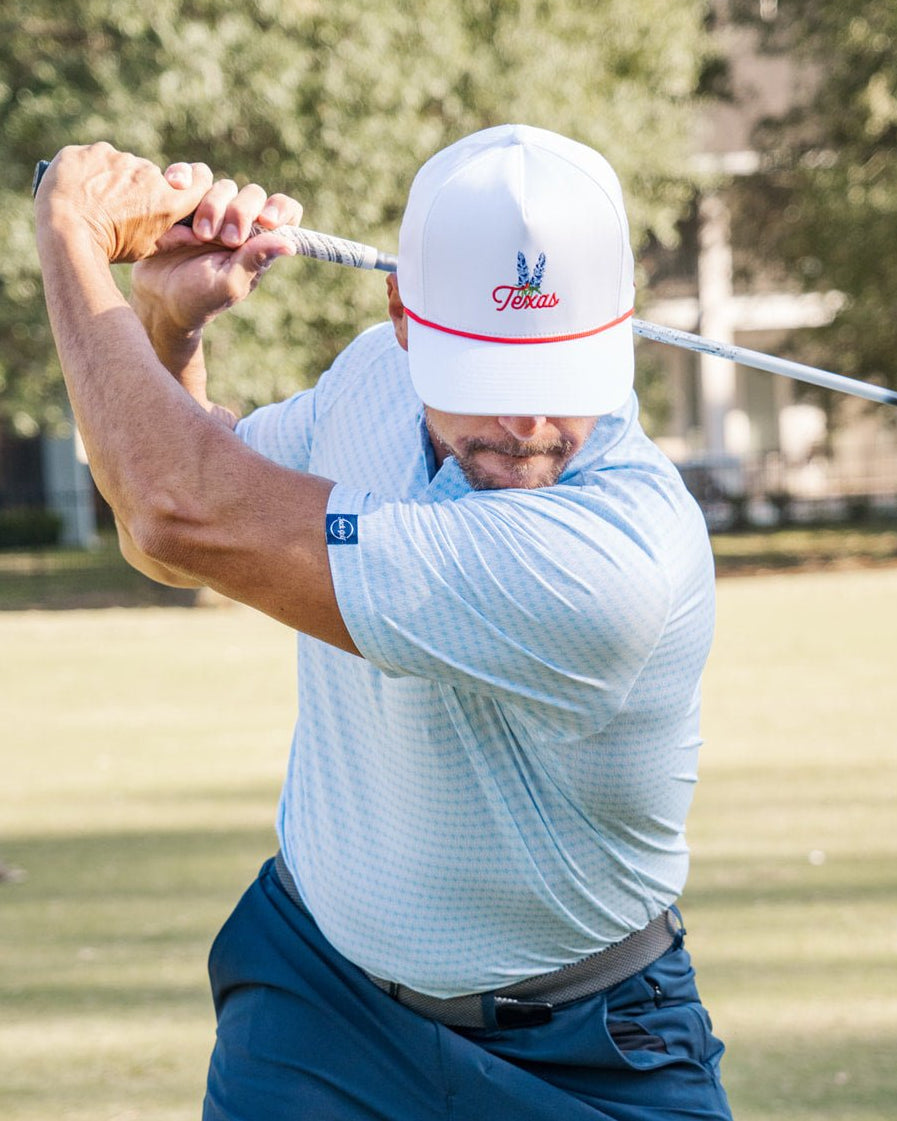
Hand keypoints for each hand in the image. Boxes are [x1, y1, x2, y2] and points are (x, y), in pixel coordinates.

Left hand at [35, 142, 214, 263]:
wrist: (67, 231)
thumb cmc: (110, 247)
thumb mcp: (146, 249)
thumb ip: (175, 239)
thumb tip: (198, 235)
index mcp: (167, 200)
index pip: (197, 183)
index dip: (191, 186)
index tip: (180, 192)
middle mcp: (150, 175)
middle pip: (152, 177)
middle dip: (141, 188)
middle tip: (119, 209)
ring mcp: (122, 159)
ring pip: (124, 165)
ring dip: (115, 178)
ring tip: (96, 201)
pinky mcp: (95, 150)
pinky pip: (98, 157)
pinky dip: (92, 169)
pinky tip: (81, 188)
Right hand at [131, 166, 301, 335]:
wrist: (156, 296)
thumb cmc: (199, 298)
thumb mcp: (229, 284)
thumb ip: (256, 260)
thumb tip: (290, 245)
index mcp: (258, 241)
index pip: (285, 211)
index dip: (280, 209)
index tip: (266, 221)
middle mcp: (239, 221)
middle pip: (252, 194)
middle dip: (239, 213)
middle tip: (224, 240)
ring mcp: (211, 207)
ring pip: (221, 184)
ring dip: (211, 206)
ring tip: (197, 236)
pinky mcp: (183, 198)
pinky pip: (189, 174)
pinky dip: (183, 175)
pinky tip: (176, 187)